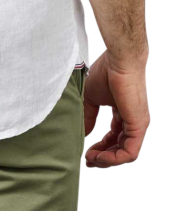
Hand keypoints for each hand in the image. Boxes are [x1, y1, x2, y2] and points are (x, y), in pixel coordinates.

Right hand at [83, 49, 149, 168]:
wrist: (118, 60)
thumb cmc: (106, 72)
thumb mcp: (92, 98)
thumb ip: (88, 117)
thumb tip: (82, 134)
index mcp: (124, 113)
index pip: (114, 137)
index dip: (100, 147)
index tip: (86, 152)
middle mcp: (134, 121)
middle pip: (120, 148)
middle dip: (103, 157)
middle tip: (87, 160)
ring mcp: (138, 125)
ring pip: (126, 154)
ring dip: (107, 160)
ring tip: (91, 158)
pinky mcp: (139, 126)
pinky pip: (130, 152)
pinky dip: (114, 158)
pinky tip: (99, 156)